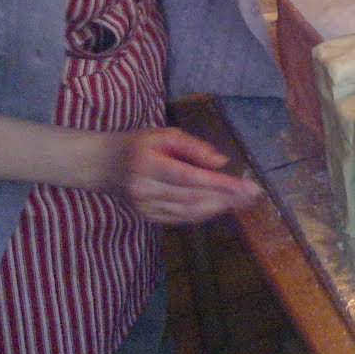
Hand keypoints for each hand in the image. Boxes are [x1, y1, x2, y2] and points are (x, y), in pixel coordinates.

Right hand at [100, 127, 262, 224]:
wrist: (100, 165)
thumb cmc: (136, 145)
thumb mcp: (163, 135)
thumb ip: (193, 147)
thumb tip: (221, 162)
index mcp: (149, 164)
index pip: (191, 178)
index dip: (221, 185)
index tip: (247, 187)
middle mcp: (145, 189)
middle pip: (193, 199)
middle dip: (227, 198)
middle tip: (254, 195)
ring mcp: (144, 207)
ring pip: (188, 212)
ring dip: (218, 208)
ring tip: (243, 201)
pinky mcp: (146, 217)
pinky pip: (180, 218)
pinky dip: (202, 213)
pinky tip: (219, 206)